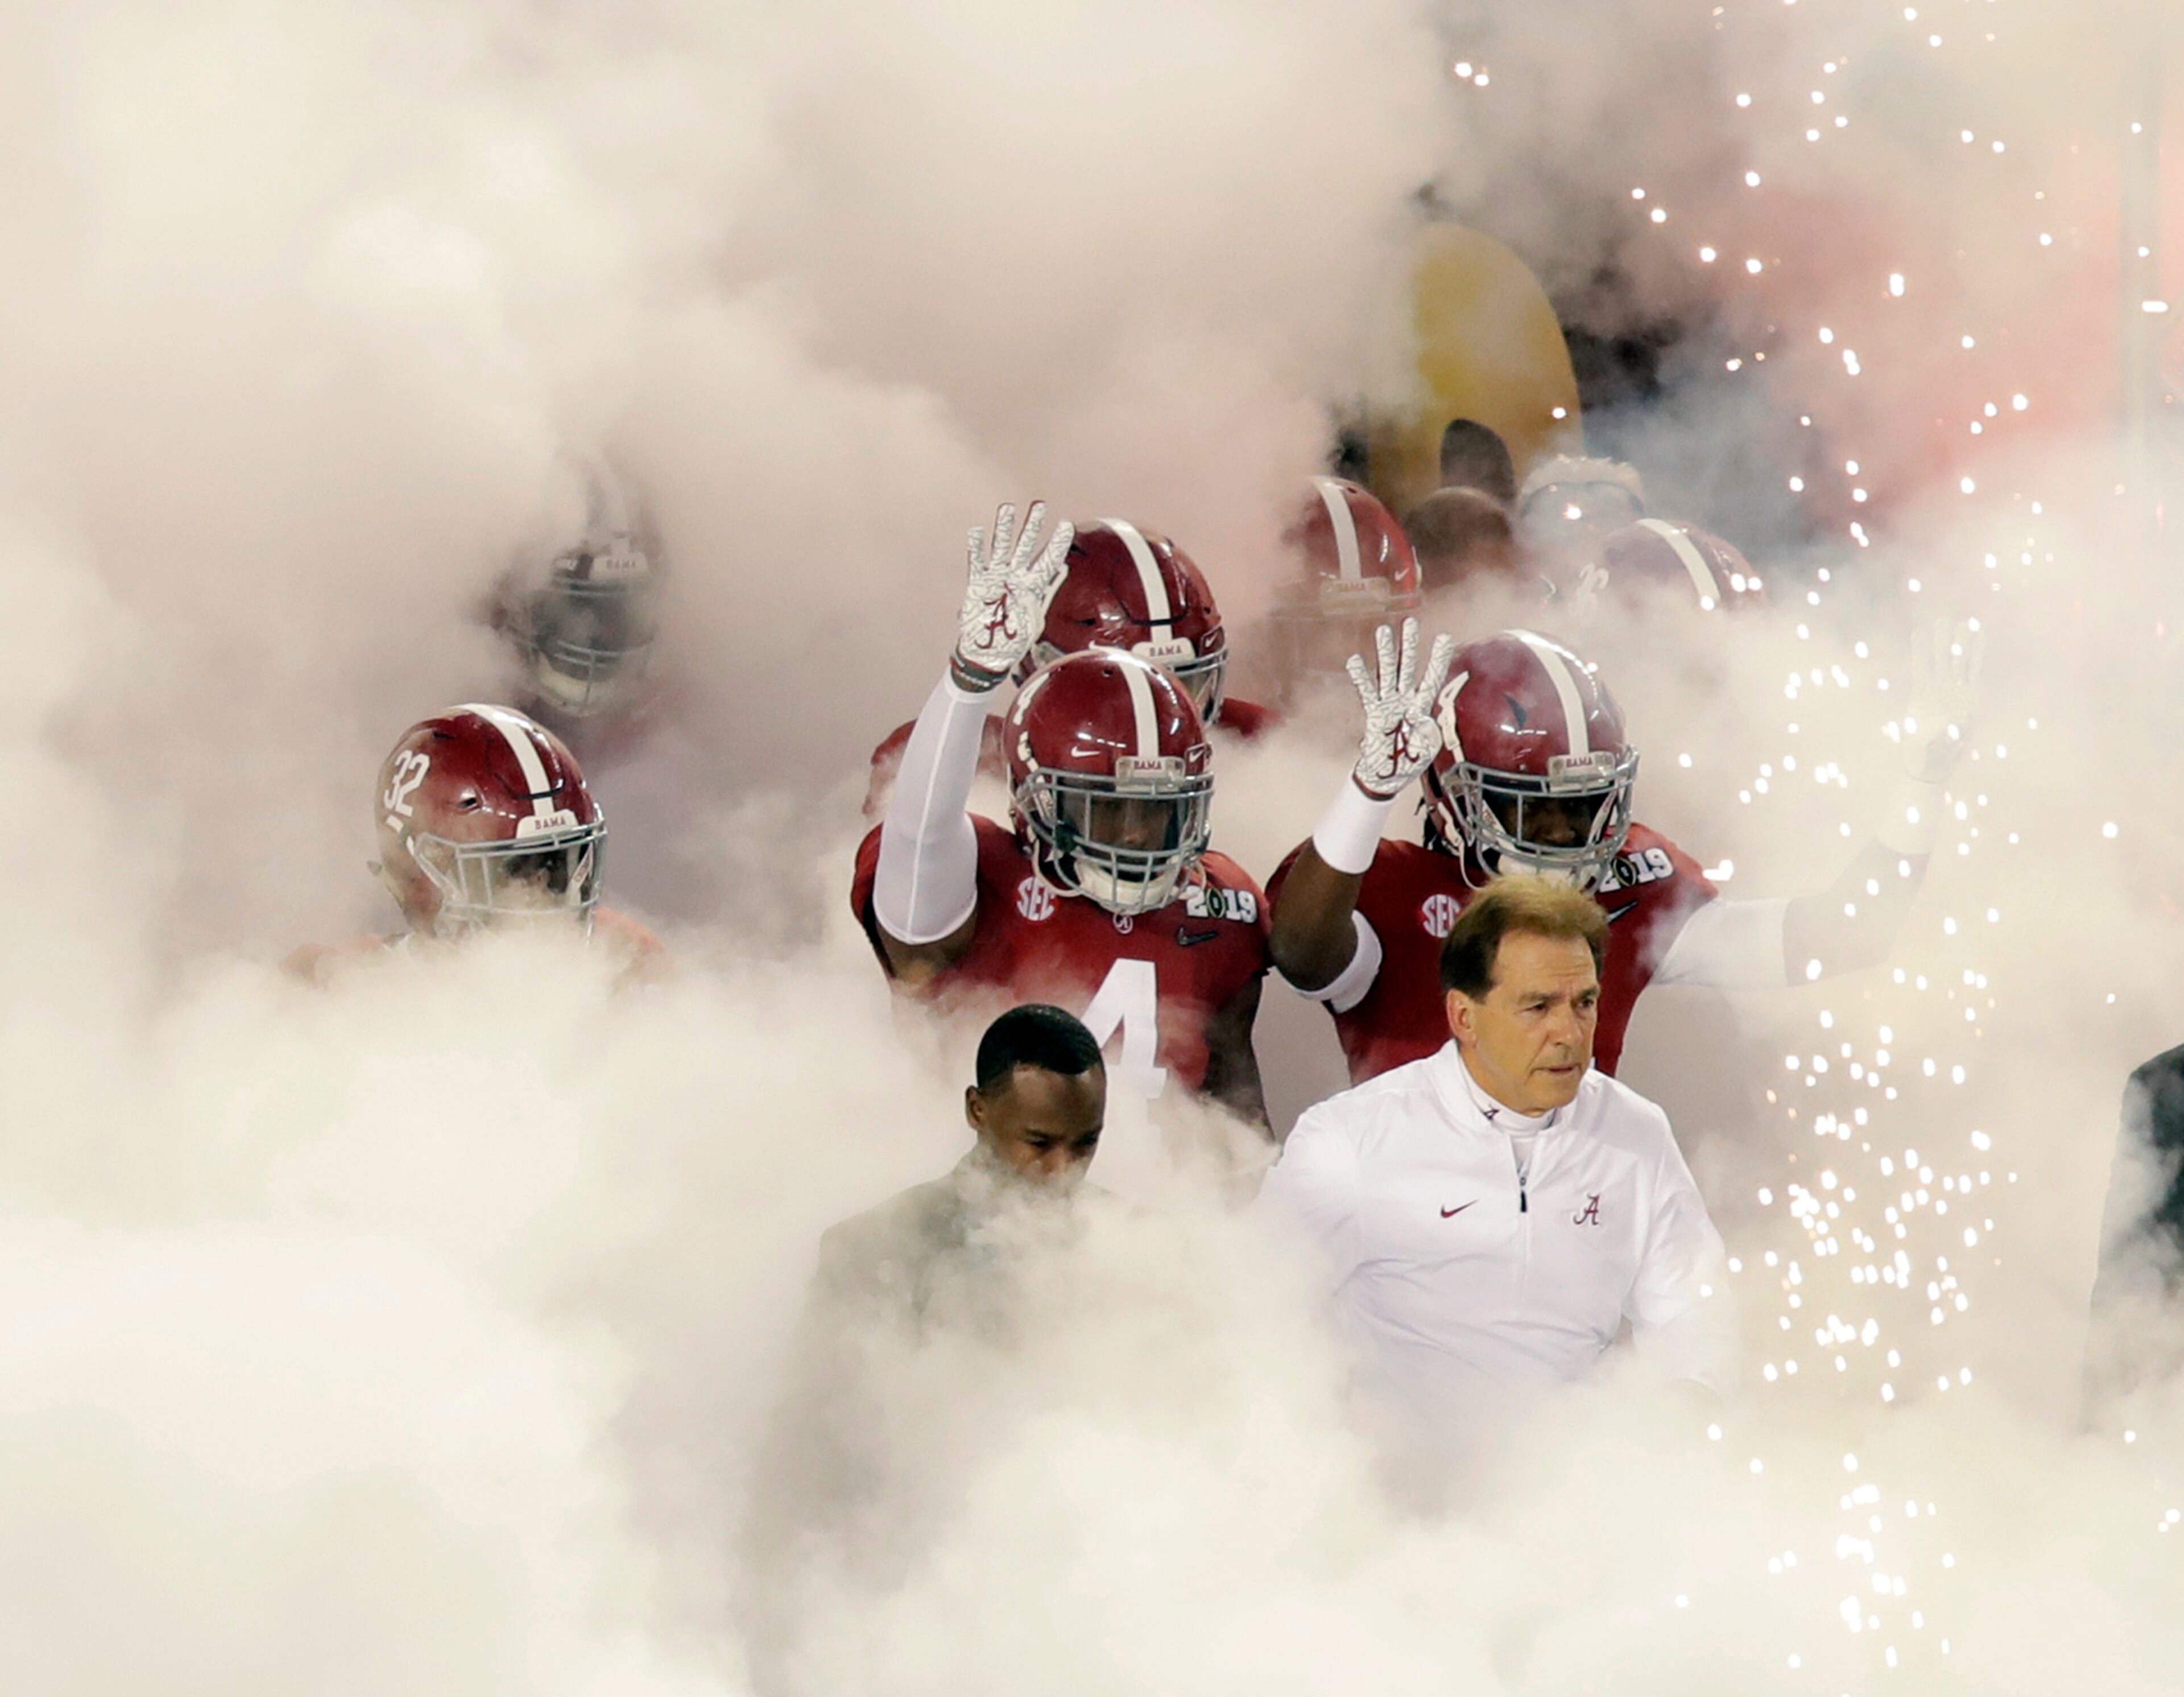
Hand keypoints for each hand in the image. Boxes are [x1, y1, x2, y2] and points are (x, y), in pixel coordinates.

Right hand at [951, 501, 1073, 688]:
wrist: (988, 655)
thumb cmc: (1014, 641)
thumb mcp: (1035, 619)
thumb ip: (1047, 592)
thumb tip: (1064, 569)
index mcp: (1032, 587)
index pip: (1048, 561)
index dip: (1057, 543)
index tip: (1067, 524)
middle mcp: (1015, 577)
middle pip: (1025, 546)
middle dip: (1032, 526)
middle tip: (1039, 505)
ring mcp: (996, 578)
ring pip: (1001, 547)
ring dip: (1004, 528)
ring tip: (1007, 508)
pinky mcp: (977, 585)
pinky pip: (976, 562)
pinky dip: (976, 547)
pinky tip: (977, 531)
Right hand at [1346, 618, 1456, 797]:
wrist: (1390, 776)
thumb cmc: (1411, 761)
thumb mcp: (1428, 748)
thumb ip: (1427, 733)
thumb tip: (1419, 717)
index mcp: (1423, 706)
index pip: (1432, 678)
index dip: (1438, 659)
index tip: (1445, 637)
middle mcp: (1405, 700)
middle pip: (1408, 667)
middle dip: (1409, 644)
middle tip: (1410, 622)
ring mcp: (1388, 704)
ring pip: (1387, 673)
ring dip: (1385, 652)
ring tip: (1383, 630)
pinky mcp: (1373, 713)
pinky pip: (1366, 692)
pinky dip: (1360, 677)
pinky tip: (1355, 660)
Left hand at [1895, 616, 1980, 782]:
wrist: (1934, 763)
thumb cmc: (1922, 754)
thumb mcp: (1924, 747)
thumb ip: (1935, 737)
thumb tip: (1950, 728)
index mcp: (1922, 697)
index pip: (1920, 668)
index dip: (1920, 651)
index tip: (1919, 631)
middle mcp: (1938, 690)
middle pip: (1941, 660)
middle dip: (1942, 640)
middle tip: (1944, 618)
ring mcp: (1954, 692)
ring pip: (1959, 662)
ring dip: (1962, 644)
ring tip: (1965, 622)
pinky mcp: (1970, 697)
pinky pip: (1974, 672)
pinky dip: (1977, 656)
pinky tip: (1981, 638)